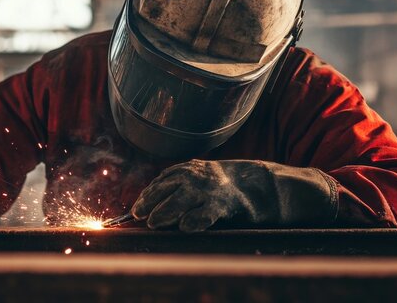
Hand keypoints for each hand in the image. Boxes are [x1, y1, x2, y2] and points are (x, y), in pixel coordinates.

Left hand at [131, 160, 336, 231]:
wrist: (260, 184)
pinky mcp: (224, 204)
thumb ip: (178, 187)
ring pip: (180, 201)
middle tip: (140, 217)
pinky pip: (205, 214)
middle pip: (166, 190)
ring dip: (166, 212)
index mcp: (188, 169)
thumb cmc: (223, 186)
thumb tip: (150, 205)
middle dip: (150, 203)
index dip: (147, 195)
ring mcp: (209, 189)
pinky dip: (195, 220)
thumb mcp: (199, 178)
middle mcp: (196, 176)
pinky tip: (185, 227)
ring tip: (155, 223)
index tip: (136, 210)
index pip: (160, 182)